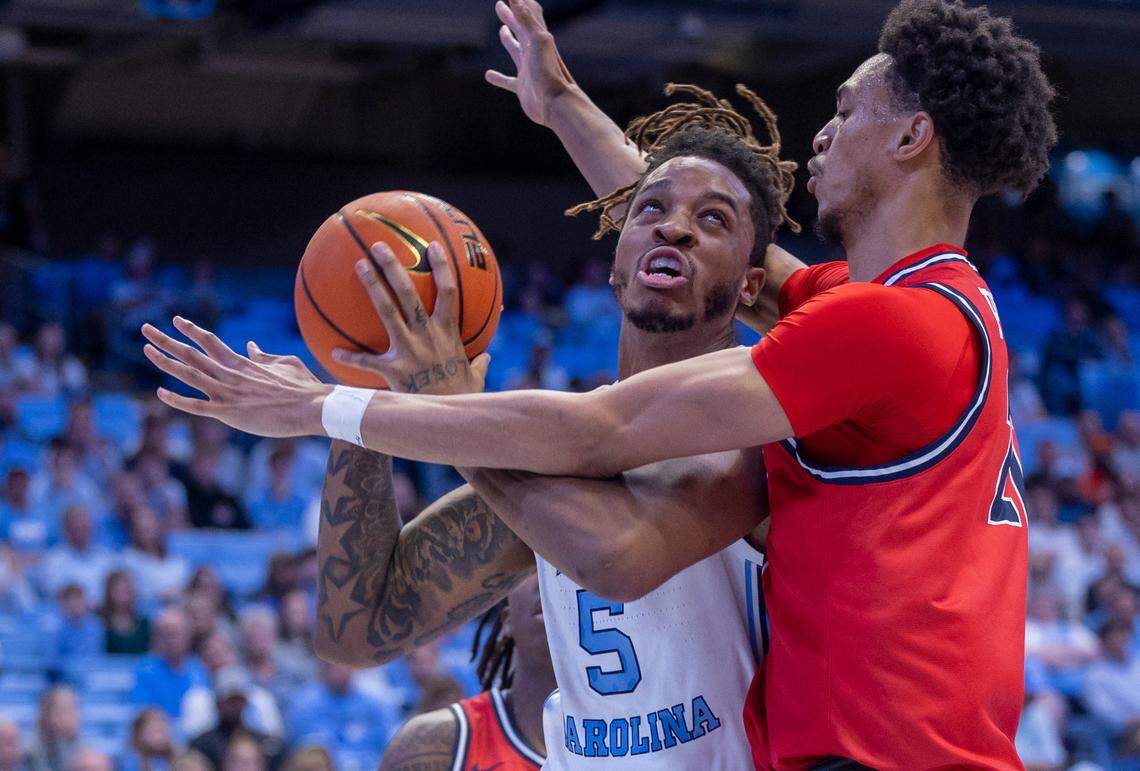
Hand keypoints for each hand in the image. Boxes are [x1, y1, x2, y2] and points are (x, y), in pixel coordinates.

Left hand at [142, 317, 330, 437]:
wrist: (312, 407)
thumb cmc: (304, 386)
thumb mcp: (285, 363)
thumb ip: (264, 356)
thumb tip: (251, 346)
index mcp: (242, 363)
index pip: (210, 341)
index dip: (191, 330)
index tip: (176, 320)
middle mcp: (230, 374)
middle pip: (191, 354)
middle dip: (166, 340)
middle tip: (146, 328)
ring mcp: (227, 393)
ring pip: (189, 375)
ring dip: (165, 362)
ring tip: (147, 349)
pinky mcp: (229, 413)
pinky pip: (196, 406)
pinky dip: (176, 399)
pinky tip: (160, 392)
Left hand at [331, 241, 489, 395]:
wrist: (449, 419)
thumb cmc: (462, 396)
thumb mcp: (476, 377)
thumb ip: (480, 362)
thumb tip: (488, 356)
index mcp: (448, 332)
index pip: (448, 291)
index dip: (441, 266)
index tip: (433, 245)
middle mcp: (427, 335)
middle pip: (409, 293)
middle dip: (393, 267)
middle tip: (378, 246)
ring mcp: (409, 350)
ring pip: (387, 312)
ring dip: (372, 287)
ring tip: (359, 266)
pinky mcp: (394, 371)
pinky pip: (368, 362)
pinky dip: (350, 357)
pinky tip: (335, 351)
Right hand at [485, 0, 577, 126]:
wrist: (555, 104)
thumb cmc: (549, 72)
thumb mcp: (538, 40)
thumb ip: (526, 19)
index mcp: (537, 39)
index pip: (529, 15)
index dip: (520, 3)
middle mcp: (533, 53)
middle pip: (520, 30)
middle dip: (511, 16)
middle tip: (499, 5)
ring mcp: (527, 70)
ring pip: (515, 51)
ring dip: (508, 40)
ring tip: (501, 31)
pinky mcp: (522, 88)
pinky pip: (508, 81)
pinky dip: (498, 77)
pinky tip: (488, 75)